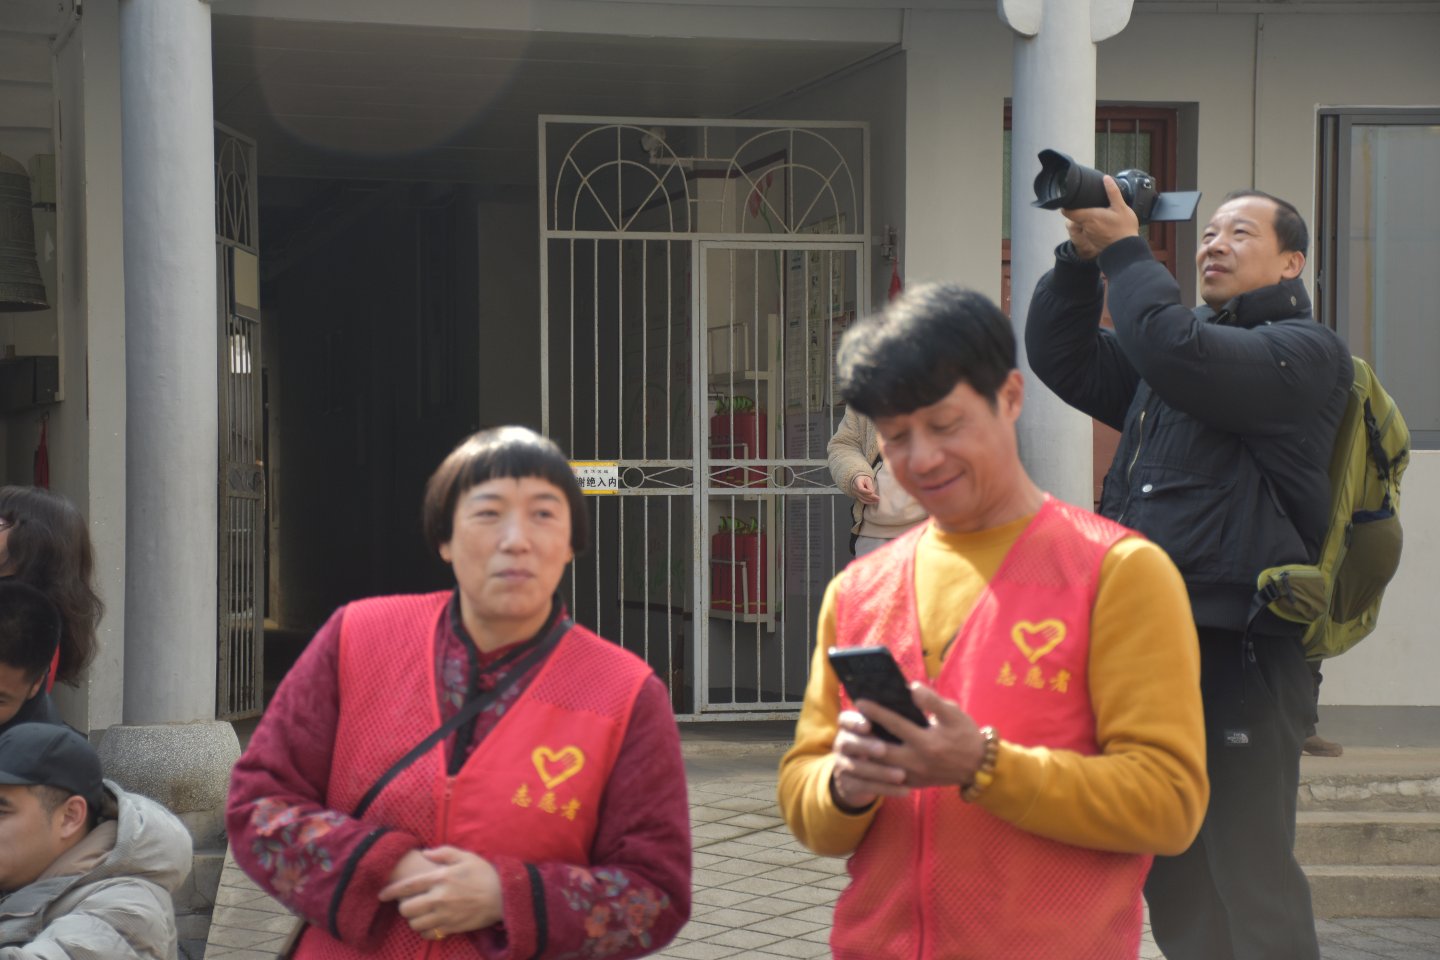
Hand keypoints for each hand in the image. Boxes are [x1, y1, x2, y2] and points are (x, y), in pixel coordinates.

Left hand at [378, 846, 503, 937]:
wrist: (503, 896)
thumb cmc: (484, 873)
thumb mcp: (465, 856)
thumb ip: (443, 853)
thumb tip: (425, 852)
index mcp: (440, 878)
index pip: (407, 887)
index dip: (391, 891)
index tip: (382, 894)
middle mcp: (439, 897)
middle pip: (407, 909)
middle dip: (403, 907)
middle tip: (409, 903)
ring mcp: (445, 914)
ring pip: (415, 923)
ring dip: (414, 919)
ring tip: (419, 914)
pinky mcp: (452, 927)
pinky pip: (428, 934)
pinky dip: (425, 930)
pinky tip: (429, 924)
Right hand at [831, 708, 908, 809]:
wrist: (865, 776)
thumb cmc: (882, 742)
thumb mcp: (882, 729)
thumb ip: (891, 719)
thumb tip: (913, 699)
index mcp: (850, 726)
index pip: (845, 719)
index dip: (854, 722)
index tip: (868, 725)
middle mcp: (843, 743)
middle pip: (847, 743)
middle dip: (865, 746)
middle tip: (883, 749)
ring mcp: (843, 764)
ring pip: (857, 768)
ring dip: (879, 771)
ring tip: (901, 774)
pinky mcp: (849, 784)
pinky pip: (866, 787)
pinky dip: (886, 788)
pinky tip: (905, 790)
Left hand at [835, 684, 986, 800]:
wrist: (979, 767)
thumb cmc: (965, 736)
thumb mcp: (954, 714)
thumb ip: (932, 701)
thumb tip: (912, 688)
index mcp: (926, 742)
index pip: (895, 724)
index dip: (876, 712)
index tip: (860, 701)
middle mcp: (918, 760)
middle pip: (882, 749)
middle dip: (863, 735)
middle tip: (849, 723)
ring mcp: (915, 775)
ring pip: (882, 767)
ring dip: (866, 754)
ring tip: (853, 739)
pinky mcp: (914, 783)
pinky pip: (890, 778)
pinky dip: (877, 768)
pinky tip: (866, 756)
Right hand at [851, 474, 879, 503]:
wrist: (858, 480)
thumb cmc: (863, 479)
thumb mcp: (867, 479)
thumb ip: (870, 485)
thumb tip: (872, 492)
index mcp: (857, 483)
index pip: (860, 489)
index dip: (866, 491)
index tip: (872, 492)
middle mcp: (855, 489)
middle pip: (862, 495)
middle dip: (871, 497)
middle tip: (878, 498)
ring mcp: (856, 494)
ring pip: (863, 499)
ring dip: (870, 501)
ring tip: (877, 500)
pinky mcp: (858, 497)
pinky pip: (863, 501)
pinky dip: (868, 502)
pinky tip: (874, 502)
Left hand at [1062, 176, 1140, 259]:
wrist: (1126, 248)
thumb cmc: (1124, 228)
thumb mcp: (1121, 207)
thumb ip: (1113, 192)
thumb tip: (1106, 179)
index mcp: (1089, 217)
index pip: (1068, 212)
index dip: (1066, 206)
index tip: (1070, 200)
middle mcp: (1085, 226)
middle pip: (1076, 217)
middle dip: (1081, 210)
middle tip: (1089, 204)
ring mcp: (1088, 235)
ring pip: (1082, 224)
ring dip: (1087, 219)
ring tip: (1098, 213)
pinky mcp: (1093, 241)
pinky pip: (1088, 231)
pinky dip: (1092, 227)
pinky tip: (1102, 224)